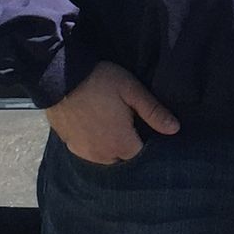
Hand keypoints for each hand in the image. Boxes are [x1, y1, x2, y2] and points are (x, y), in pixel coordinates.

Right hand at [46, 61, 180, 164]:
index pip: (142, 154)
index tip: (146, 126)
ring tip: (113, 123)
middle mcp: (102, 155)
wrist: (59, 77)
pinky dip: (95, 143)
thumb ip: (153, 112)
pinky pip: (89, 151)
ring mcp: (84, 151)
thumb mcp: (132, 91)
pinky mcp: (70, 145)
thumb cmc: (100, 81)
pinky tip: (96, 126)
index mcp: (121, 144)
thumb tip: (175, 129)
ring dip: (112, 145)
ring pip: (106, 156)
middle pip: (124, 157)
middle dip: (129, 144)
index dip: (146, 141)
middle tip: (129, 122)